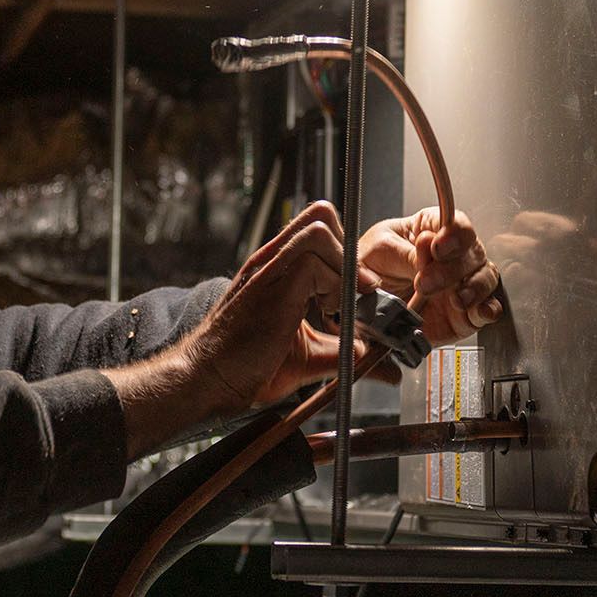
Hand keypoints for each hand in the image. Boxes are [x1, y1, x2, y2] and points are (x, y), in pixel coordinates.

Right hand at [109, 202, 377, 456]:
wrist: (208, 381)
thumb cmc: (248, 368)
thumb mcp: (311, 357)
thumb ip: (347, 354)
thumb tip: (387, 370)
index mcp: (280, 270)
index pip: (320, 228)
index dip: (347, 253)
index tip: (357, 293)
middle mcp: (273, 260)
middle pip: (321, 215)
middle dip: (348, 253)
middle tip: (352, 293)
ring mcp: (269, 269)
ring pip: (319, 231)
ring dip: (342, 267)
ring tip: (336, 304)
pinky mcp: (270, 286)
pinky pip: (313, 261)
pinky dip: (333, 285)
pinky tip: (325, 313)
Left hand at [356, 206, 500, 348]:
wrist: (365, 310)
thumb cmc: (370, 272)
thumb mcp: (372, 256)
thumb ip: (398, 254)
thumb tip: (421, 251)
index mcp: (427, 230)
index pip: (452, 223)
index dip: (451, 233)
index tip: (436, 246)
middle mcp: (451, 255)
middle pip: (472, 250)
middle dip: (451, 267)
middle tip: (425, 282)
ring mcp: (461, 283)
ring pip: (486, 277)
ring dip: (473, 288)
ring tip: (454, 300)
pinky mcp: (465, 313)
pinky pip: (488, 308)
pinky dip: (488, 309)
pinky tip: (478, 311)